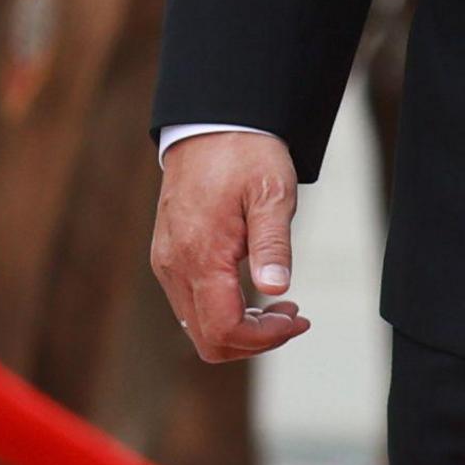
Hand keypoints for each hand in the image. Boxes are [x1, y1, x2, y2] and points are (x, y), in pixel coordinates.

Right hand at [149, 131, 313, 362]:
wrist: (211, 124)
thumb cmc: (245, 154)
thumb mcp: (272, 193)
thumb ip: (272, 244)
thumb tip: (275, 289)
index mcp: (200, 254)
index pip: (224, 329)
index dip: (263, 338)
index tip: (297, 319)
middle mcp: (174, 266)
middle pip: (208, 340)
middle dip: (254, 340)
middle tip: (293, 316)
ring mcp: (167, 263)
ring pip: (197, 326)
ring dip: (241, 327)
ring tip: (281, 305)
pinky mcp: (168, 256)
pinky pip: (191, 304)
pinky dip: (224, 310)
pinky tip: (253, 292)